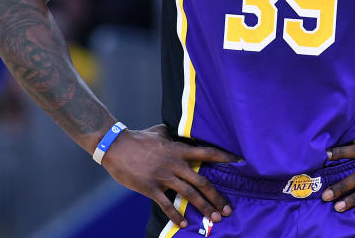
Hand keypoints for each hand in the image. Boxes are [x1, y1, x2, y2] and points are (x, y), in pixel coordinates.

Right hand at [101, 124, 238, 227]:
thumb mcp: (159, 131)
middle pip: (202, 182)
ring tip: (214, 218)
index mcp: (178, 149)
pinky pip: (166, 205)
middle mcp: (175, 164)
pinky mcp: (150, 188)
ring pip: (189, 195)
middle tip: (228, 210)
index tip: (239, 162)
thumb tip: (180, 131)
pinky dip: (176, 215)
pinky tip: (184, 223)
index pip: (206, 153)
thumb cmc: (138, 138)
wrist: (115, 146)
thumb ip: (172, 134)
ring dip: (204, 208)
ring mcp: (163, 177)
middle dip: (217, 197)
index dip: (224, 157)